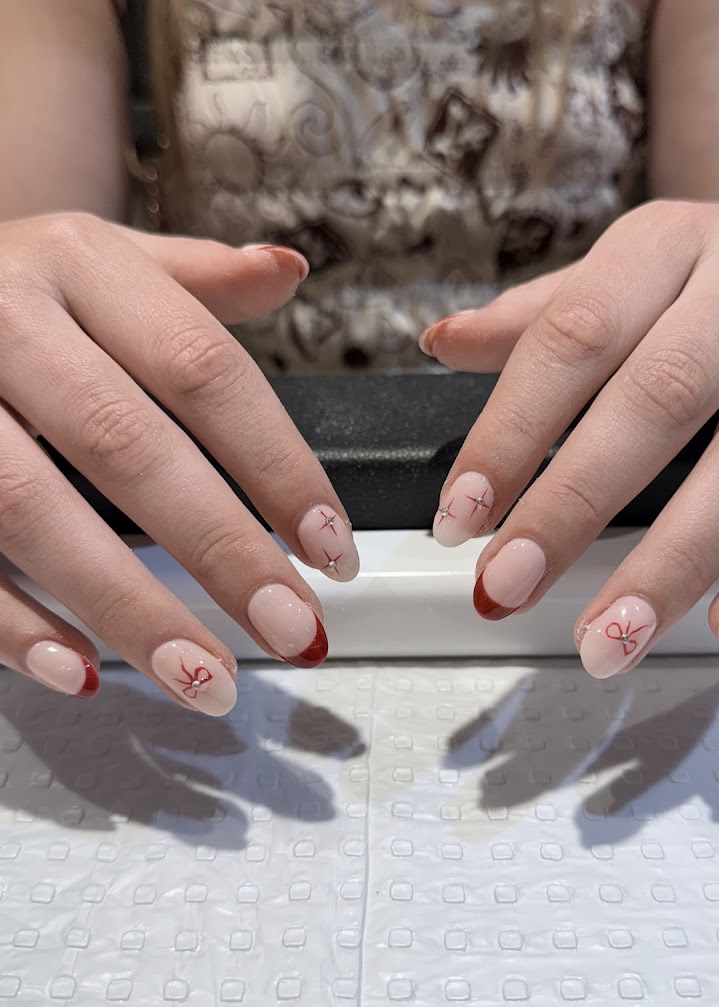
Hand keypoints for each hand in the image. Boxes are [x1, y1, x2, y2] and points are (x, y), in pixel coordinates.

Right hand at [0, 213, 359, 711]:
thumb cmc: (12, 287)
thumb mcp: (96, 259)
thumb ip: (194, 280)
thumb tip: (288, 271)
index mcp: (77, 264)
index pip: (203, 369)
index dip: (277, 464)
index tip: (332, 549)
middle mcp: (4, 319)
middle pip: (127, 444)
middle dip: (221, 548)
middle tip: (292, 629)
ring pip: (30, 507)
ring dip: (127, 606)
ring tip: (207, 681)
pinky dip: (10, 621)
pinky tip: (78, 671)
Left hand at [421, 200, 718, 675]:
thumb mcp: (634, 268)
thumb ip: (543, 316)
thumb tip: (444, 343)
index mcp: (670, 245)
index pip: (572, 339)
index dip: (509, 433)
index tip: (459, 516)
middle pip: (657, 400)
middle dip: (574, 505)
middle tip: (509, 585)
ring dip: (676, 561)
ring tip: (610, 636)